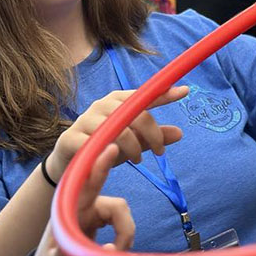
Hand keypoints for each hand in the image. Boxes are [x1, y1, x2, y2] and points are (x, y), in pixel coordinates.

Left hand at [30, 144, 134, 255]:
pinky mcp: (104, 219)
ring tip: (118, 253)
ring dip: (125, 232)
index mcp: (69, 209)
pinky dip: (126, 236)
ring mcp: (95, 210)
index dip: (100, 168)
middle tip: (114, 148)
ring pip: (121, 210)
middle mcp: (83, 204)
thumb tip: (108, 249)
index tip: (111, 149)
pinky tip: (119, 250)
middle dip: (106, 163)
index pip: (86, 184)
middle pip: (100, 181)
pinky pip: (123, 222)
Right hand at [44, 85, 188, 181]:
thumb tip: (180, 133)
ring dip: (134, 147)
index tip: (185, 91)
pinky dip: (111, 153)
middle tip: (160, 152)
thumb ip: (154, 137)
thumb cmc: (106, 147)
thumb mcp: (134, 143)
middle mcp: (102, 105)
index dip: (164, 93)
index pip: (145, 95)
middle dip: (153, 134)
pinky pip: (97, 144)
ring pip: (121, 130)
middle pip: (137, 114)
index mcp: (119, 101)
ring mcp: (85, 120)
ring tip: (138, 160)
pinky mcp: (72, 138)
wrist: (69, 164)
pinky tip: (115, 159)